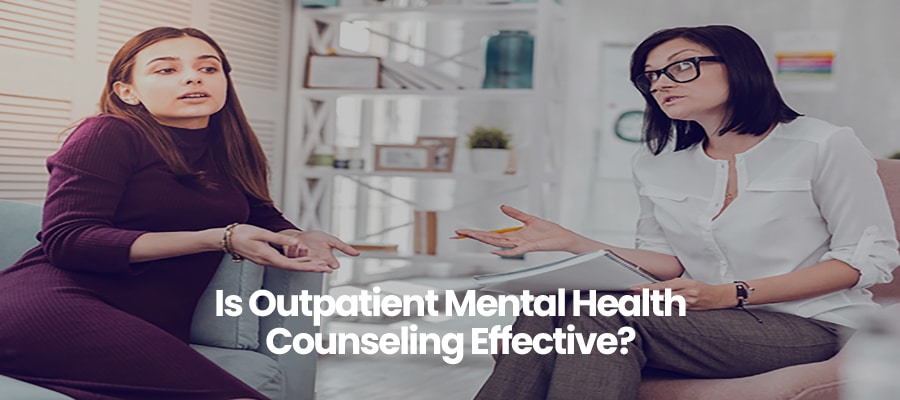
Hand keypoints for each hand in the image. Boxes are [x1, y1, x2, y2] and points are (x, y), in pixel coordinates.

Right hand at [226, 225, 338, 272]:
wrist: (227, 239)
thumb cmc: (242, 233)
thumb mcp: (262, 234)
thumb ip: (280, 239)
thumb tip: (296, 243)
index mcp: (269, 257)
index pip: (292, 265)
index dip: (308, 267)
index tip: (320, 267)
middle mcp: (269, 262)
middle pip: (294, 268)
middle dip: (311, 268)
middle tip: (328, 269)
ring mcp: (267, 261)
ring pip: (290, 266)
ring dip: (305, 266)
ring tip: (321, 265)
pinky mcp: (266, 258)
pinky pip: (284, 262)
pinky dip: (296, 262)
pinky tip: (305, 260)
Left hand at [278, 229, 358, 269]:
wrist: (300, 235)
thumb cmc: (315, 239)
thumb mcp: (332, 241)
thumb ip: (344, 247)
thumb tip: (357, 254)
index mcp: (325, 259)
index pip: (332, 265)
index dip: (332, 265)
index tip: (333, 265)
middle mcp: (316, 262)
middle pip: (319, 267)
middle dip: (320, 266)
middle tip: (322, 262)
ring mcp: (304, 260)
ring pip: (306, 262)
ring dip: (307, 255)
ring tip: (306, 247)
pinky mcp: (293, 257)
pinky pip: (295, 255)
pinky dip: (297, 250)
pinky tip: (299, 245)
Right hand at [453, 205, 583, 256]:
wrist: (562, 237)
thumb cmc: (549, 230)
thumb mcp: (529, 218)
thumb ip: (515, 213)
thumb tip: (502, 206)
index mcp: (514, 235)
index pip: (491, 234)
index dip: (478, 232)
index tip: (464, 231)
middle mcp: (514, 241)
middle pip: (490, 239)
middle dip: (474, 235)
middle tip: (459, 233)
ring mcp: (521, 245)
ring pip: (498, 243)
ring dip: (484, 240)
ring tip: (471, 236)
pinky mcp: (529, 247)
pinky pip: (514, 251)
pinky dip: (504, 251)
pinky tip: (493, 250)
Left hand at [630, 278, 735, 309]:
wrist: (718, 297)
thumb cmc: (702, 288)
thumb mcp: (688, 282)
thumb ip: (674, 285)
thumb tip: (657, 288)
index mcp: (684, 283)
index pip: (662, 285)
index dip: (648, 287)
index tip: (636, 287)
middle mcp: (685, 293)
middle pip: (661, 294)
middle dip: (646, 293)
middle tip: (632, 292)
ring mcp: (687, 303)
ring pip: (666, 302)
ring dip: (652, 300)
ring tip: (639, 299)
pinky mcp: (689, 310)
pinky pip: (673, 308)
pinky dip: (664, 307)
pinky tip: (655, 306)